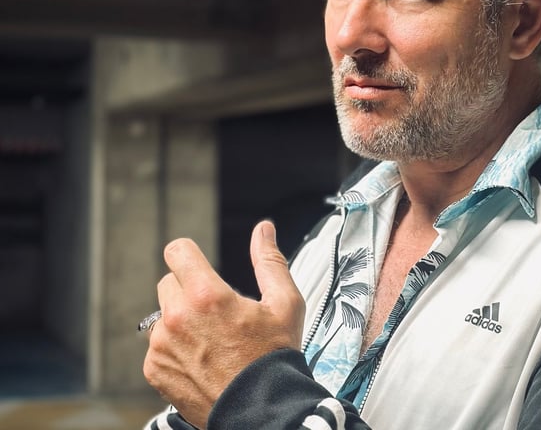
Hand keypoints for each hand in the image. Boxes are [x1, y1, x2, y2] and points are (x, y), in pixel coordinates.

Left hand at [143, 220, 305, 428]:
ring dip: (181, 319)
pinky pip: (158, 344)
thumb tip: (264, 230)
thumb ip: (270, 261)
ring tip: (211, 339)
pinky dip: (174, 347)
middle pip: (169, 282)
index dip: (188, 253)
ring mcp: (162, 345)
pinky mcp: (155, 369)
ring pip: (163, 314)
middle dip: (189, 289)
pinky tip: (201, 359)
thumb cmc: (273, 360)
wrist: (260, 411)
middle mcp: (178, 318)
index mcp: (207, 296)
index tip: (195, 262)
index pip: (177, 251)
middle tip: (215, 310)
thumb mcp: (284, 304)